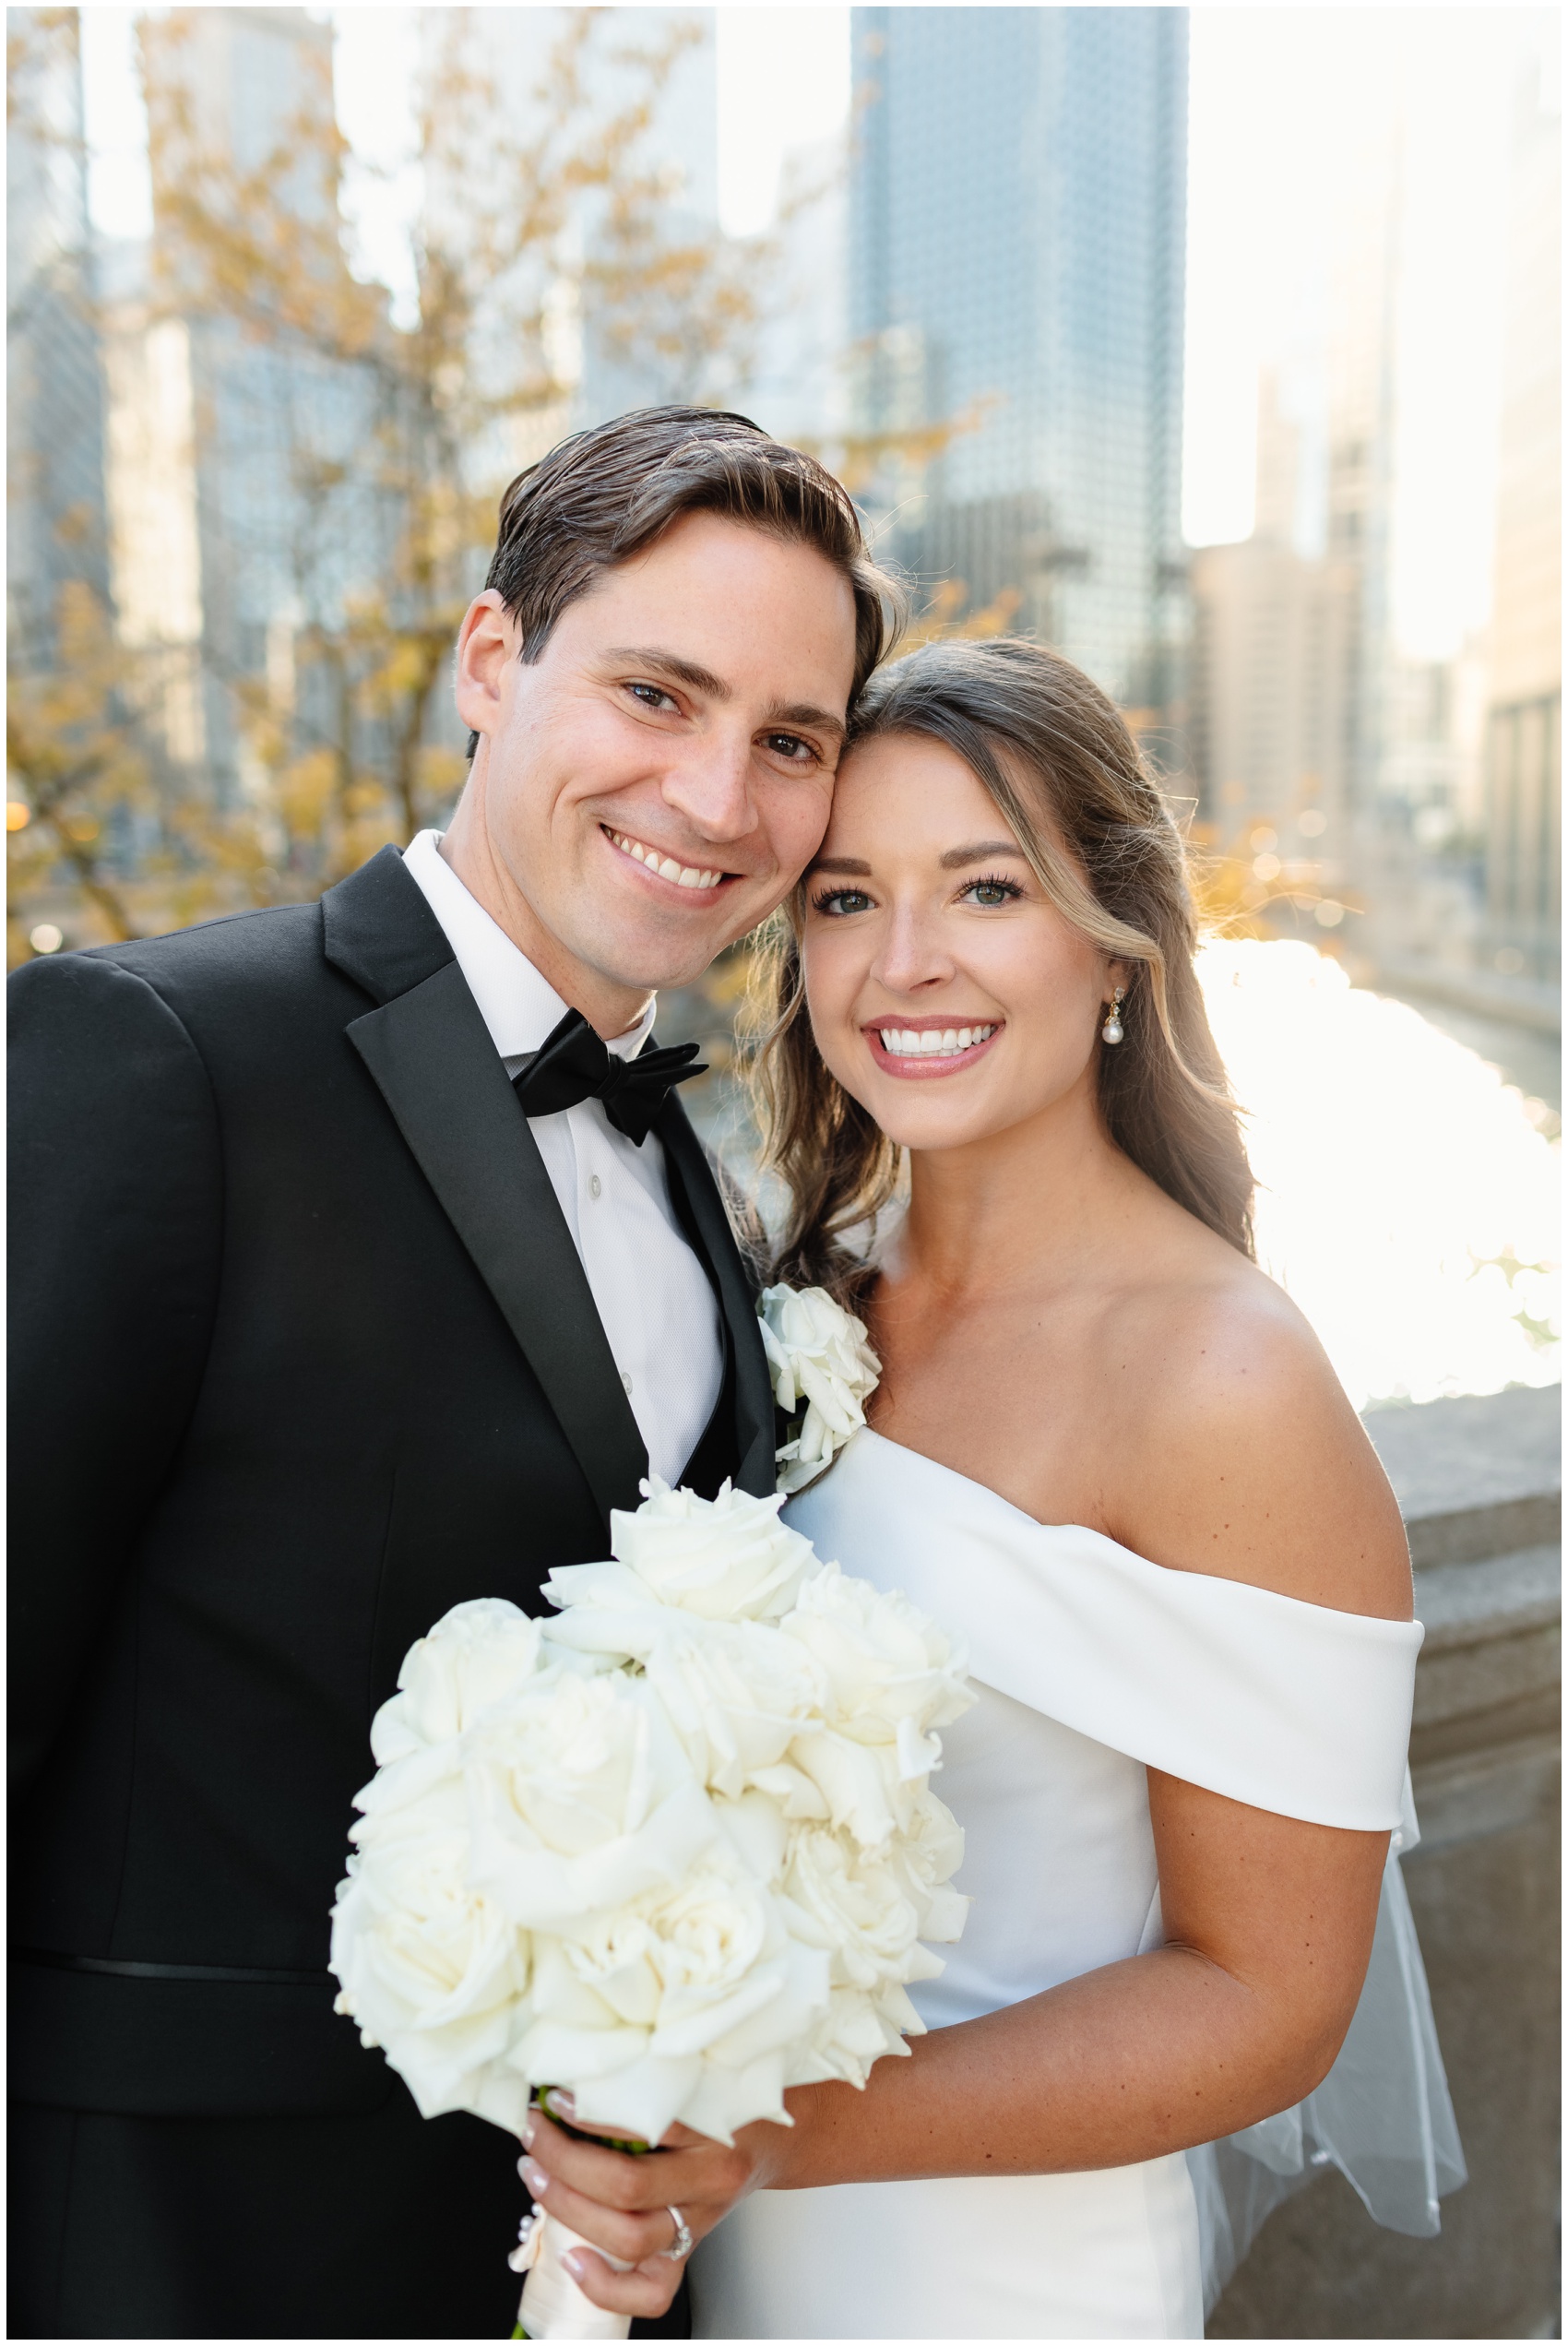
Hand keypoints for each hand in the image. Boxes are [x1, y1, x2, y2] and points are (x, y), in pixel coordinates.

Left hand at [516, 2092, 797, 2319]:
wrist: (781, 2137)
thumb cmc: (734, 2101)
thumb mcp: (705, 2076)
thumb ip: (654, 2081)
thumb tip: (578, 2074)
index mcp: (717, 2131)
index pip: (648, 2125)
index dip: (592, 2115)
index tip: (556, 2098)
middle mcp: (710, 2183)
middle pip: (627, 2188)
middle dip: (565, 2163)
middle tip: (534, 2136)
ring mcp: (699, 2224)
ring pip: (629, 2239)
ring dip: (569, 2209)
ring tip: (537, 2176)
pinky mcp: (690, 2254)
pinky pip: (651, 2292)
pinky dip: (606, 2286)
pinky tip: (573, 2259)